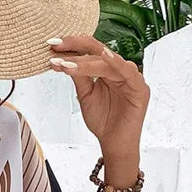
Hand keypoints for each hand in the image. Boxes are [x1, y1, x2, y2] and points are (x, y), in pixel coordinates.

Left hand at [48, 35, 149, 163]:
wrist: (114, 145)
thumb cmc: (103, 122)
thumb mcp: (85, 95)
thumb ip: (79, 76)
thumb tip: (64, 58)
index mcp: (108, 70)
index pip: (89, 52)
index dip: (72, 47)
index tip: (52, 46)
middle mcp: (120, 70)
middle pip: (97, 50)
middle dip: (75, 47)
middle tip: (56, 46)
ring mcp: (131, 77)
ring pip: (107, 62)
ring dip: (86, 61)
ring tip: (67, 62)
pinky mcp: (140, 88)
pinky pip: (127, 71)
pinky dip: (115, 63)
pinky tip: (104, 56)